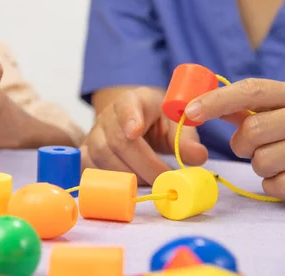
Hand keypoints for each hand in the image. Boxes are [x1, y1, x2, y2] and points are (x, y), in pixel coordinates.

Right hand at [84, 87, 208, 184]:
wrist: (134, 119)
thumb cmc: (157, 120)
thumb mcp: (175, 122)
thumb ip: (186, 138)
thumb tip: (197, 157)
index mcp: (132, 100)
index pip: (127, 106)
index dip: (129, 118)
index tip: (135, 132)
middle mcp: (107, 115)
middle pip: (118, 140)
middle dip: (144, 165)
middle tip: (165, 180)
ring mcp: (93, 133)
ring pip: (102, 156)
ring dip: (128, 175)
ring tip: (150, 183)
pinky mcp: (86, 150)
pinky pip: (89, 167)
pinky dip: (107, 180)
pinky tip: (126, 185)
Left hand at [184, 78, 284, 197]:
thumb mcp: (281, 108)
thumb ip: (246, 105)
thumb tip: (199, 104)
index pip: (252, 90)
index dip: (217, 100)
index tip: (190, 112)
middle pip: (252, 130)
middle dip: (241, 143)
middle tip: (249, 145)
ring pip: (261, 161)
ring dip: (259, 164)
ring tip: (276, 158)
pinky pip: (276, 184)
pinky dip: (273, 183)